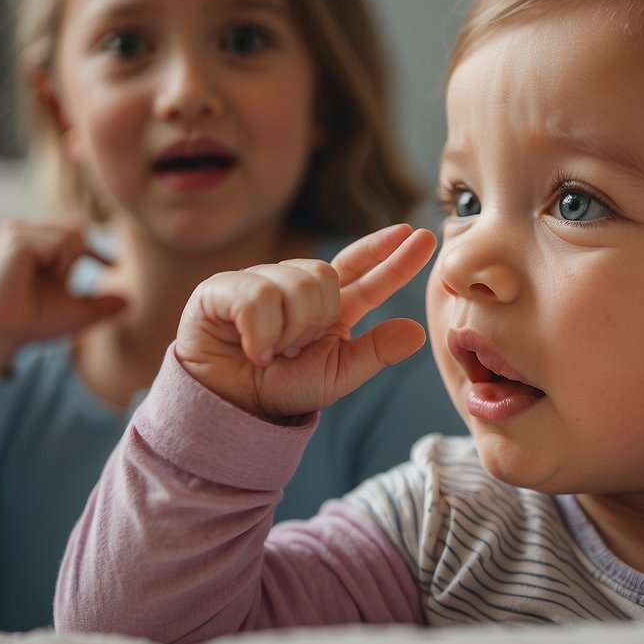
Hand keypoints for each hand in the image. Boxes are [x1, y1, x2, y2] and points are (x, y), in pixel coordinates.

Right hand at [0, 220, 127, 374]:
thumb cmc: (31, 322)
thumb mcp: (77, 312)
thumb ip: (103, 305)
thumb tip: (131, 301)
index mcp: (33, 241)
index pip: (76, 228)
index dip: (96, 247)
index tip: (114, 266)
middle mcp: (23, 230)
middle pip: (79, 227)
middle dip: (83, 256)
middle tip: (65, 283)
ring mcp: (17, 230)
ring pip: (73, 234)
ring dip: (71, 264)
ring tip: (52, 282)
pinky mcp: (16, 238)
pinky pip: (61, 243)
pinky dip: (61, 265)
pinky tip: (41, 279)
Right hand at [175, 224, 436, 418]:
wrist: (230, 408)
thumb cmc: (282, 388)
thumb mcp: (337, 376)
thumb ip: (376, 353)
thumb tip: (418, 331)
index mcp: (328, 304)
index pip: (363, 270)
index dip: (390, 253)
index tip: (421, 235)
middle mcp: (294, 285)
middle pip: (325, 275)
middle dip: (316, 318)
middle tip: (295, 349)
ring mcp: (257, 281)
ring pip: (294, 285)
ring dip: (288, 330)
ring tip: (271, 352)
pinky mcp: (222, 288)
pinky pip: (257, 297)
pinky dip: (261, 332)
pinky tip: (252, 348)